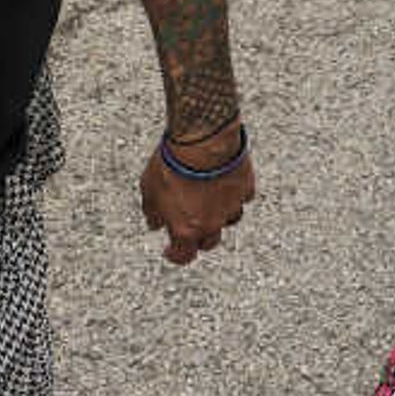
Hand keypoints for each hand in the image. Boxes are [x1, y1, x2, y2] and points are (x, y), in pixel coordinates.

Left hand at [138, 124, 254, 265]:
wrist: (201, 139)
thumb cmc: (172, 164)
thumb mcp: (149, 189)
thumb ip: (152, 212)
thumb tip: (154, 223)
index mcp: (186, 229)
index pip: (183, 256)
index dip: (176, 255)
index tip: (171, 250)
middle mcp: (212, 223)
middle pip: (209, 242)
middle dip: (199, 236)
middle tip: (191, 223)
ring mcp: (231, 206)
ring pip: (229, 219)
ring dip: (219, 214)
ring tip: (209, 198)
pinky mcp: (245, 186)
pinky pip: (242, 196)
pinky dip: (234, 192)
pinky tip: (225, 181)